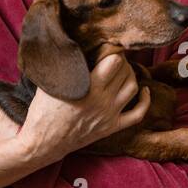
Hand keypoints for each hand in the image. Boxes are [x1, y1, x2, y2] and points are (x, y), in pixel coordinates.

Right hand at [16, 53, 151, 167]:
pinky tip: (144, 91)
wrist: (43, 142)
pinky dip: (145, 101)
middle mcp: (104, 101)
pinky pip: (137, 115)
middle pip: (125, 71)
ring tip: (121, 69)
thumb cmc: (43, 110)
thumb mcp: (51, 82)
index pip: (115, 61)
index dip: (113, 50)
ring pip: (133, 88)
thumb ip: (67, 64)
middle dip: (121, 60)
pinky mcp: (112, 127)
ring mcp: (110, 115)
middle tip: (112, 55)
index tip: (106, 45)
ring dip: (131, 75)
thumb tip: (77, 44)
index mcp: (90, 87)